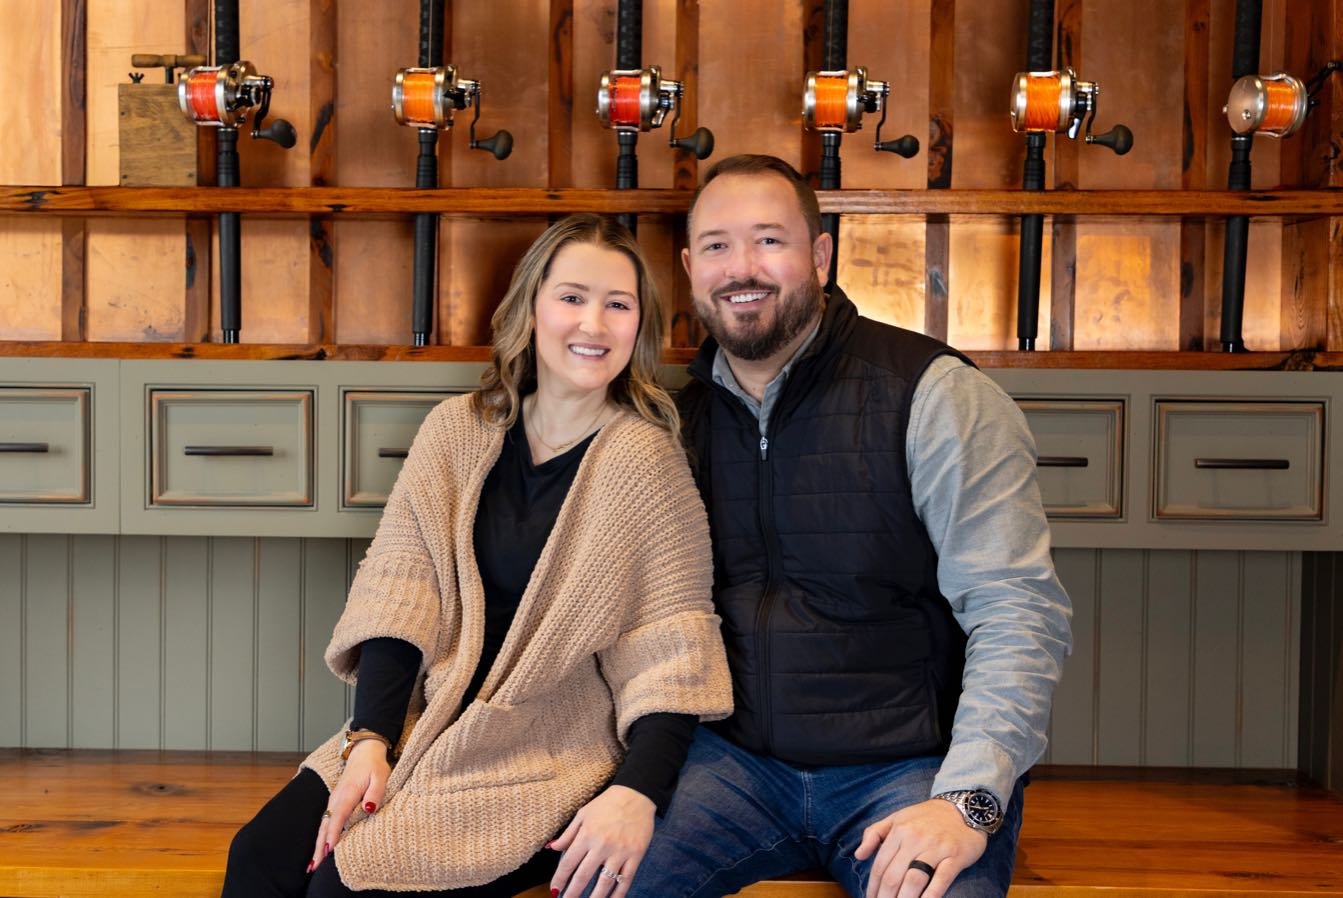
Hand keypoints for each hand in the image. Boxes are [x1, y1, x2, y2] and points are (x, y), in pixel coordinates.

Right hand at [309, 739, 389, 872]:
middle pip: (325, 825)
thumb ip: (376, 792)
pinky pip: (326, 822)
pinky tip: (320, 849)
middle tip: (315, 865)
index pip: (338, 816)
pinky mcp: (335, 803)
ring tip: (314, 864)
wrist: (364, 752)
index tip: (329, 850)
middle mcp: (336, 798)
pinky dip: (321, 836)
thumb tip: (369, 808)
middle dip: (320, 846)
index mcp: (347, 793)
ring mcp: (333, 801)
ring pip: (323, 825)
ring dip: (318, 844)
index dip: (333, 834)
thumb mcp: (381, 776)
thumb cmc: (374, 766)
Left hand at [549, 784, 655, 897]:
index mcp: (587, 835)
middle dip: (572, 893)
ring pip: (604, 884)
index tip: (554, 891)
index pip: (568, 863)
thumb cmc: (607, 804)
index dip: (559, 879)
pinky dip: (618, 895)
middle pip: (583, 877)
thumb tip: (552, 848)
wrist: (636, 794)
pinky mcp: (636, 856)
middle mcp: (602, 845)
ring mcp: (620, 852)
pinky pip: (626, 881)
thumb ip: (568, 834)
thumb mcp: (583, 814)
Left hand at [854, 798, 987, 897]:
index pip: (880, 866)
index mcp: (899, 831)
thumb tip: (858, 855)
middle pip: (893, 877)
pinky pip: (940, 880)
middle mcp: (915, 839)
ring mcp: (935, 848)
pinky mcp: (954, 857)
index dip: (873, 887)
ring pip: (913, 880)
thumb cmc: (927, 816)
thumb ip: (874, 834)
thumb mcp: (897, 817)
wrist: (963, 806)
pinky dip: (930, 896)